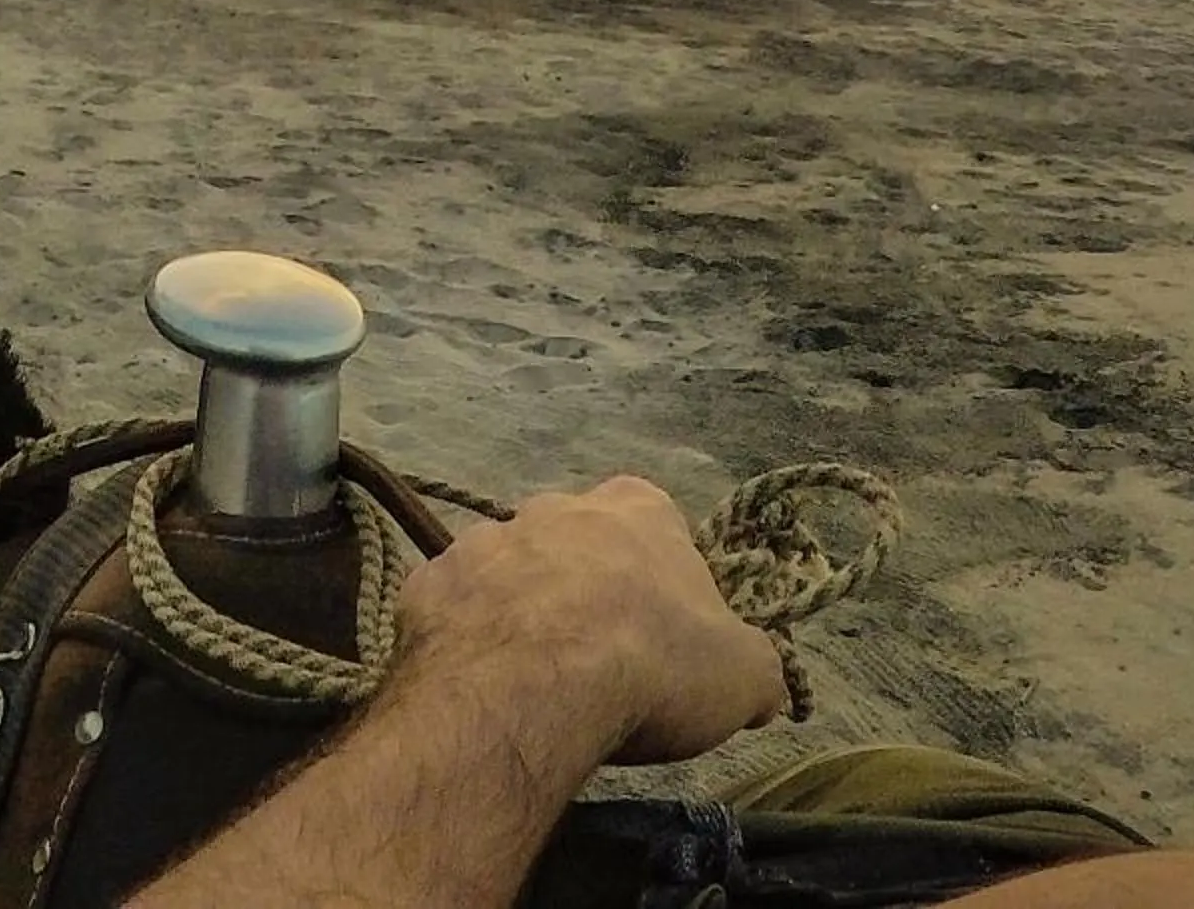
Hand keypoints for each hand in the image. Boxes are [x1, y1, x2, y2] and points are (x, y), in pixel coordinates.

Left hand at [396, 476, 787, 772]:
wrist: (532, 684)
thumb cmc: (653, 663)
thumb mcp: (744, 676)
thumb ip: (757, 669)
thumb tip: (765, 687)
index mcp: (637, 508)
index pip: (658, 525)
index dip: (664, 580)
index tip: (666, 633)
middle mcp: (556, 506)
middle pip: (577, 544)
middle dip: (586, 591)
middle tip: (598, 662)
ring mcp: (484, 539)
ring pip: (510, 573)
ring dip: (522, 613)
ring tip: (535, 681)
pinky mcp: (428, 583)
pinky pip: (454, 610)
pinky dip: (467, 641)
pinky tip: (483, 687)